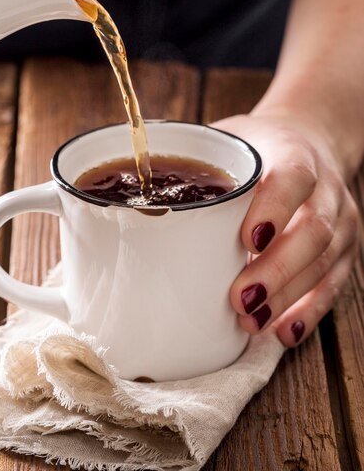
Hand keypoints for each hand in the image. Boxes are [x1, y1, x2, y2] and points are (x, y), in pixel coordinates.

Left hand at [212, 112, 358, 346]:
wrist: (307, 145)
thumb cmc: (256, 149)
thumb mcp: (227, 139)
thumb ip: (193, 161)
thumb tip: (128, 192)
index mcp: (294, 152)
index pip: (294, 177)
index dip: (274, 209)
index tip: (246, 241)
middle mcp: (326, 186)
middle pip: (314, 230)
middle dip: (277, 269)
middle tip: (239, 299)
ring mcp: (341, 219)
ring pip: (326, 262)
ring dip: (288, 297)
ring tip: (251, 321)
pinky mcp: (346, 249)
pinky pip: (335, 285)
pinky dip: (310, 311)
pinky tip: (282, 331)